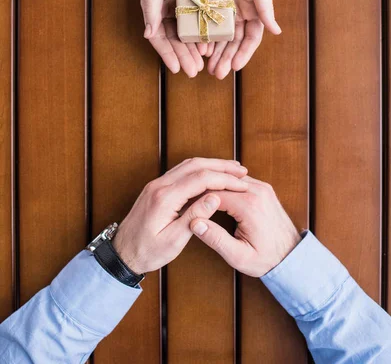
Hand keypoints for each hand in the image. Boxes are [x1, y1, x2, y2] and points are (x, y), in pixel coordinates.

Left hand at [112, 158, 248, 273]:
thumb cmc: (147, 252)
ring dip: (211, 164)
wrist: (121, 253)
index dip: (224, 179)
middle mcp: (159, 185)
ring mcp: (156, 184)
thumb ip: (194, 217)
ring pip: (188, 164)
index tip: (241, 183)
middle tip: (242, 170)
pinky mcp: (156, 187)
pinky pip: (181, 170)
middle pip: (195, 165)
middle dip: (221, 166)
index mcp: (164, 198)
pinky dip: (200, 169)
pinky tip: (211, 174)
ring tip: (231, 169)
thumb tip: (215, 197)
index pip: (201, 179)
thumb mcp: (173, 241)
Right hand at [141, 0, 203, 77]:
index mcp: (154, 9)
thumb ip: (151, 10)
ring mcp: (182, 5)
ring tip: (203, 63)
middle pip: (175, 40)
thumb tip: (148, 35)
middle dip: (184, 56)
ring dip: (194, 48)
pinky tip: (212, 45)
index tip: (176, 69)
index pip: (160, 39)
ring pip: (188, 33)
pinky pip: (200, 21)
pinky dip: (204, 33)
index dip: (167, 55)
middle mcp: (166, 10)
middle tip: (193, 71)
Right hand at [190, 175, 300, 276]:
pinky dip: (224, 186)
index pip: (213, 192)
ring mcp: (262, 187)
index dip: (194, 198)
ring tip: (194, 194)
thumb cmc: (266, 259)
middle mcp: (257, 191)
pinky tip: (212, 194)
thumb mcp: (239, 256)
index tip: (180, 204)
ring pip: (229, 179)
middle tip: (183, 197)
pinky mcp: (263, 188)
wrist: (292, 256)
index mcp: (249, 206)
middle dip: (202, 189)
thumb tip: (194, 223)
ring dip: (213, 185)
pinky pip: (238, 181)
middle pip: (220, 181)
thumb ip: (216, 239)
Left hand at [202, 0, 281, 78]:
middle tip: (218, 74)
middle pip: (234, 43)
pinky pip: (206, 26)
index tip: (235, 67)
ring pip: (220, 38)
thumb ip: (265, 9)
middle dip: (227, 58)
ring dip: (215, 53)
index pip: (251, 39)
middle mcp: (240, 13)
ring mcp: (223, 10)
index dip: (244, 54)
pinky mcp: (208, 3)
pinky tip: (198, 50)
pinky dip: (203, 38)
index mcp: (254, 11)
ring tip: (208, 68)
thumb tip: (277, 31)